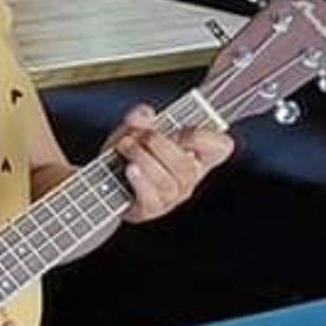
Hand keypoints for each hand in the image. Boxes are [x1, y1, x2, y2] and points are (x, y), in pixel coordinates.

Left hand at [113, 106, 232, 221]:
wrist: (105, 180)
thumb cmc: (130, 153)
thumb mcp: (134, 128)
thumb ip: (140, 116)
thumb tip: (143, 115)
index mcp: (196, 153)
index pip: (220, 147)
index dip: (208, 138)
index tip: (184, 130)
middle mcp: (188, 177)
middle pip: (186, 165)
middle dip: (160, 145)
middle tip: (142, 135)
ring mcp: (171, 197)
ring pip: (166, 181)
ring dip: (143, 158)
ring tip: (126, 146)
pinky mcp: (150, 210)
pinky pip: (150, 197)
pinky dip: (139, 180)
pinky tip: (130, 168)